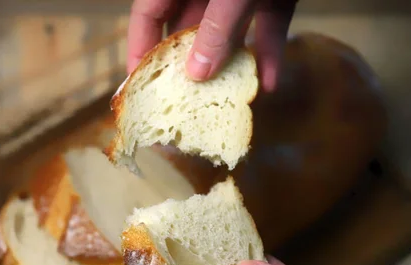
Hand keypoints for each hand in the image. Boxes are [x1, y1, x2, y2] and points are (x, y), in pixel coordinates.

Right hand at [127, 0, 297, 90]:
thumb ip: (217, 28)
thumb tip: (198, 73)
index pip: (148, 15)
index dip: (141, 50)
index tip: (140, 85)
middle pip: (189, 28)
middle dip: (190, 66)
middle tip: (186, 104)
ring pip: (229, 31)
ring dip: (232, 64)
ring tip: (227, 100)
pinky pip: (266, 24)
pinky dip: (270, 49)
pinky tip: (270, 82)